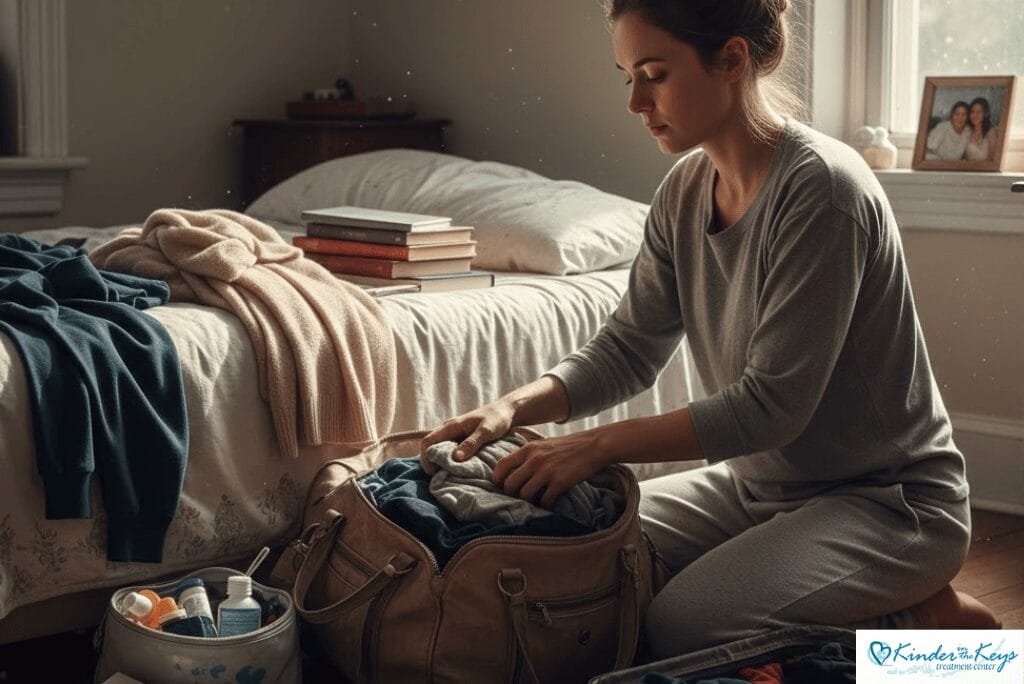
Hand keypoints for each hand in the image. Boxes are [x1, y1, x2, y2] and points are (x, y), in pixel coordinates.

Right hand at [419, 400, 515, 474]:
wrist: (507, 411)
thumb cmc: (497, 418)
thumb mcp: (486, 431)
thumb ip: (471, 443)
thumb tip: (456, 458)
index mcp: (451, 426)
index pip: (427, 442)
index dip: (425, 458)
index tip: (433, 473)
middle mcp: (449, 430)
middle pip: (431, 448)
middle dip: (432, 463)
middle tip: (441, 479)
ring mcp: (455, 435)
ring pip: (440, 450)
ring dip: (441, 463)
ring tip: (450, 477)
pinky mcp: (462, 440)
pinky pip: (450, 451)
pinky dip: (451, 461)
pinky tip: (459, 471)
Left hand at [492, 429, 614, 508]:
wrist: (594, 445)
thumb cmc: (568, 446)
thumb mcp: (543, 443)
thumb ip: (527, 451)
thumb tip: (511, 462)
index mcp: (528, 449)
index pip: (501, 466)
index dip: (498, 480)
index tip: (502, 488)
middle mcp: (534, 459)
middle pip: (510, 485)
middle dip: (512, 495)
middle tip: (519, 499)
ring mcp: (546, 471)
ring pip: (525, 495)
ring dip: (529, 502)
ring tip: (535, 502)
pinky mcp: (560, 481)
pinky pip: (545, 501)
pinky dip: (546, 506)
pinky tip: (550, 504)